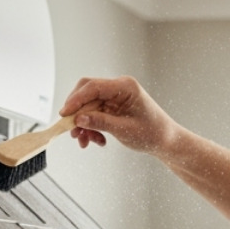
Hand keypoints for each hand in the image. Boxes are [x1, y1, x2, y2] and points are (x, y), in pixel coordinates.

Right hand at [60, 76, 182, 157]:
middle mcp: (118, 88)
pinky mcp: (112, 107)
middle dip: (77, 113)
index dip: (76, 99)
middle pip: (86, 93)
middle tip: (72, 130)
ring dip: (83, 124)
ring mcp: (114, 97)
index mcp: (125, 87)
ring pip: (87, 106)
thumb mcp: (124, 130)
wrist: (165, 141)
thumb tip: (79, 118)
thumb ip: (101, 122)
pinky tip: (96, 140)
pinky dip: (91, 127)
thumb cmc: (152, 133)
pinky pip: (93, 114)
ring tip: (84, 141)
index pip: (93, 87)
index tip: (65, 114)